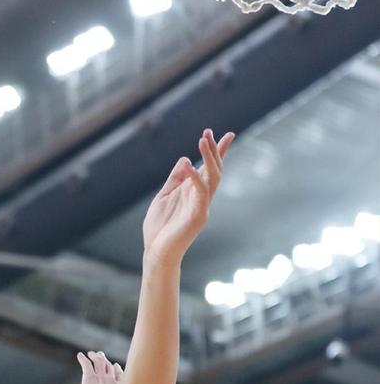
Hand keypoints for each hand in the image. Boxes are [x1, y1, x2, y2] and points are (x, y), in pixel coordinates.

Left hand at [143, 129, 233, 265]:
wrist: (156, 252)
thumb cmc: (159, 228)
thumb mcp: (164, 196)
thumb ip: (175, 179)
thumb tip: (184, 158)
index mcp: (193, 193)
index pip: (210, 168)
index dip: (218, 151)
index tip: (227, 134)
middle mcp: (201, 198)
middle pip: (215, 170)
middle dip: (214, 150)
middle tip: (209, 131)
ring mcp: (202, 206)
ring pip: (213, 178)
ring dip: (209, 158)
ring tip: (203, 139)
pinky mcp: (198, 216)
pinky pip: (200, 192)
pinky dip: (194, 177)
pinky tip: (187, 163)